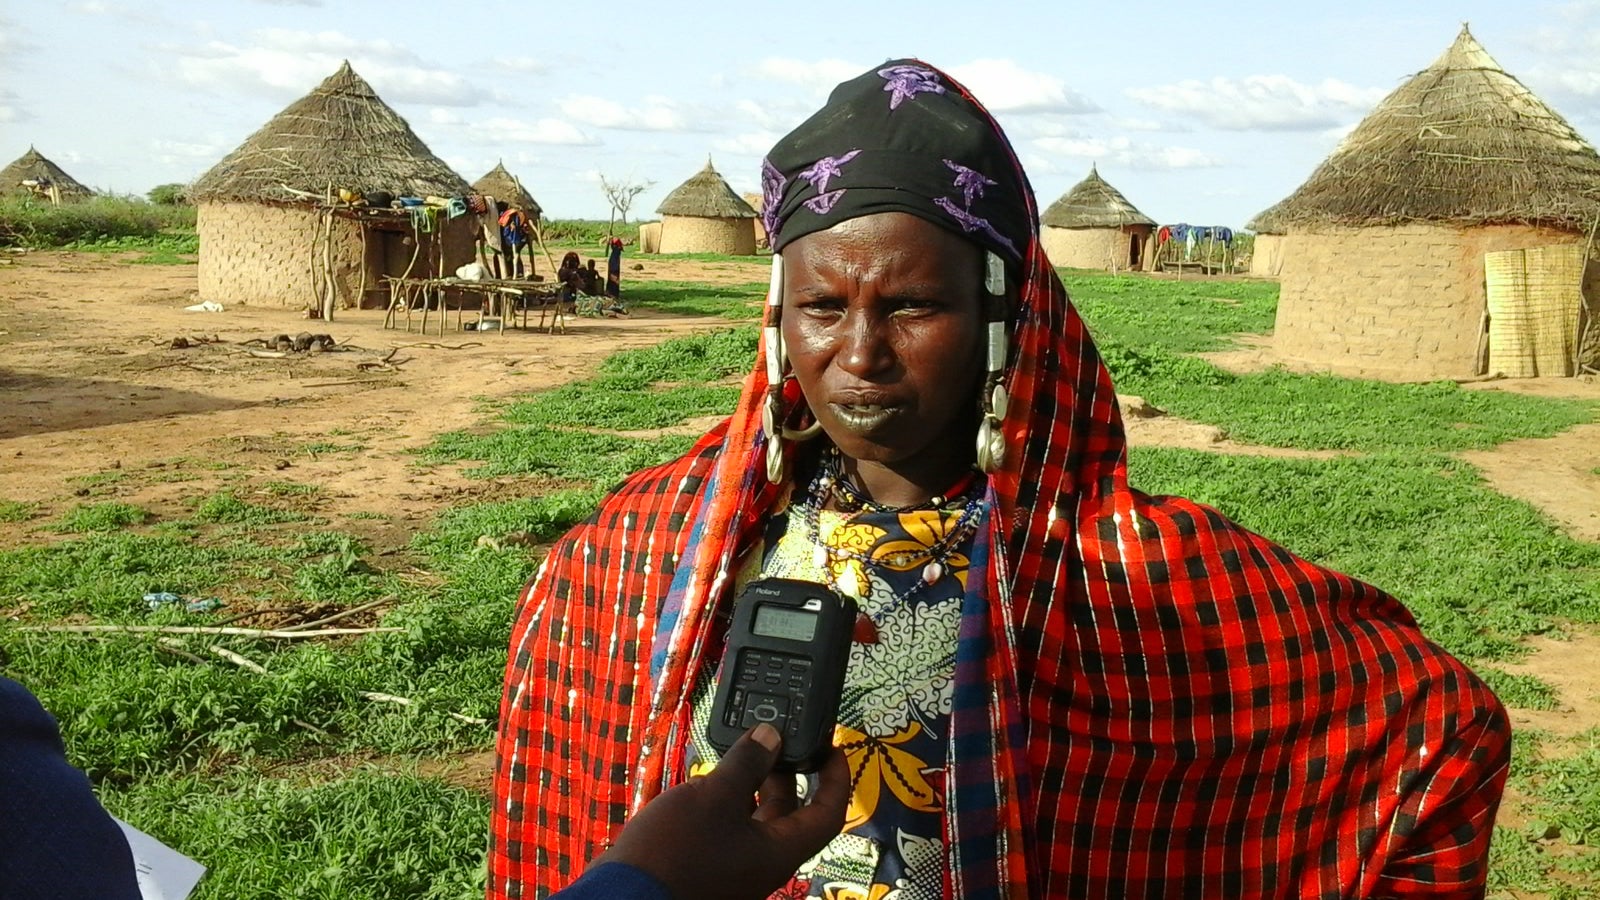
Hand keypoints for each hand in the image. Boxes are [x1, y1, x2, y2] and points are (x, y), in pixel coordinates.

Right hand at [593, 724, 849, 899]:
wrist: (624, 895)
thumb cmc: (675, 850)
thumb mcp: (714, 797)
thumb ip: (747, 763)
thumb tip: (772, 735)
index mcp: (777, 850)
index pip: (827, 815)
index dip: (836, 779)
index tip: (831, 747)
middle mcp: (762, 861)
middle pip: (791, 814)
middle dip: (788, 773)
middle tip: (779, 738)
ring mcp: (735, 865)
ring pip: (758, 819)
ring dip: (756, 784)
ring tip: (743, 748)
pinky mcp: (709, 863)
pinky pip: (732, 826)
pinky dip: (731, 799)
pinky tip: (712, 776)